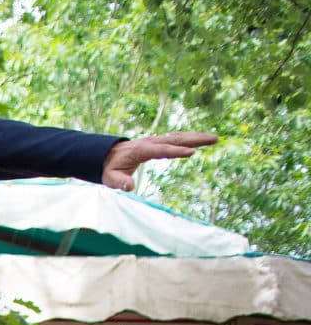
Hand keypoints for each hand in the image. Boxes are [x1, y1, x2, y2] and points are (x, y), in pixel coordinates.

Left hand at [102, 132, 217, 190]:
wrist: (108, 155)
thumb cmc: (110, 168)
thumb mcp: (111, 178)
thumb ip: (119, 182)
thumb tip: (129, 187)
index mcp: (141, 150)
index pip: (161, 150)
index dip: (176, 151)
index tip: (192, 153)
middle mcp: (151, 142)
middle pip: (176, 139)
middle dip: (195, 139)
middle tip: (214, 139)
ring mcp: (156, 140)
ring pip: (179, 137)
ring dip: (197, 137)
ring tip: (215, 138)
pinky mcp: (160, 142)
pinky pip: (177, 139)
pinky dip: (191, 138)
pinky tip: (203, 140)